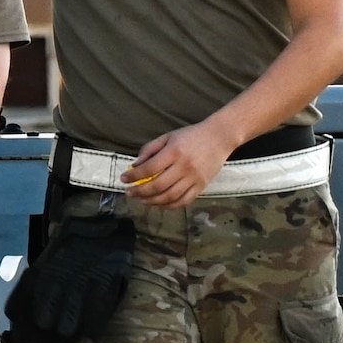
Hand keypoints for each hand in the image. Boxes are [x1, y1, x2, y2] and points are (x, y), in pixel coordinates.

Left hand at [127, 119, 241, 207]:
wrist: (219, 138)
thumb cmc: (191, 136)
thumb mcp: (168, 137)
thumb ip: (150, 149)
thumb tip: (135, 165)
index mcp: (174, 152)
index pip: (149, 168)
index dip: (134, 176)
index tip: (124, 179)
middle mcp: (184, 166)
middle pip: (158, 185)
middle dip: (140, 191)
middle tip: (129, 192)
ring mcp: (194, 178)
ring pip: (170, 196)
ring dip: (152, 201)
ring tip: (142, 200)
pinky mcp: (201, 186)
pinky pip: (183, 201)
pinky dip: (169, 206)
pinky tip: (159, 204)